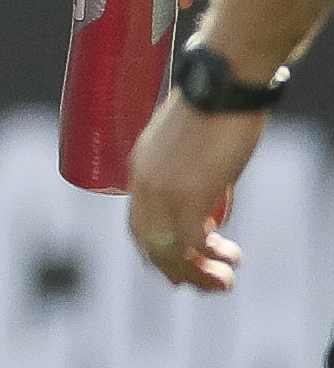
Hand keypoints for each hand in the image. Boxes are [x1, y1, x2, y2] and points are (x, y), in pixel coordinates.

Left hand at [126, 93, 254, 290]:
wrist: (222, 84)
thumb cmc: (215, 109)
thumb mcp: (195, 151)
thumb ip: (198, 183)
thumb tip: (212, 216)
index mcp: (140, 168)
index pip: (138, 223)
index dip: (157, 252)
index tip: (181, 269)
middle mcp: (145, 181)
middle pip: (148, 242)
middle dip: (177, 270)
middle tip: (208, 283)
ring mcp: (164, 189)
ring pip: (168, 249)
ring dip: (195, 274)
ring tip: (224, 283)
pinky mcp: (190, 192)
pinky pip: (192, 240)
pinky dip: (209, 258)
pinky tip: (229, 260)